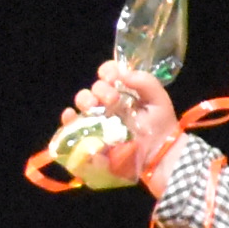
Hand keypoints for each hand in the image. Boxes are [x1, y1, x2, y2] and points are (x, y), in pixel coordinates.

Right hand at [65, 60, 178, 187]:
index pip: (109, 73)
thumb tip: (123, 73)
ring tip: (94, 107)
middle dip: (100, 89)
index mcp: (124, 90)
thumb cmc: (160, 127)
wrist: (159, 156)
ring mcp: (100, 119)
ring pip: (83, 102)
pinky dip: (68, 118)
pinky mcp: (92, 135)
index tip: (113, 78)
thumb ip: (145, 82)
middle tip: (112, 99)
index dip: (108, 71)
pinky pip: (73, 125)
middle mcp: (109, 102)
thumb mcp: (159, 100)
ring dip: (85, 99)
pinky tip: (71, 115)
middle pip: (95, 87)